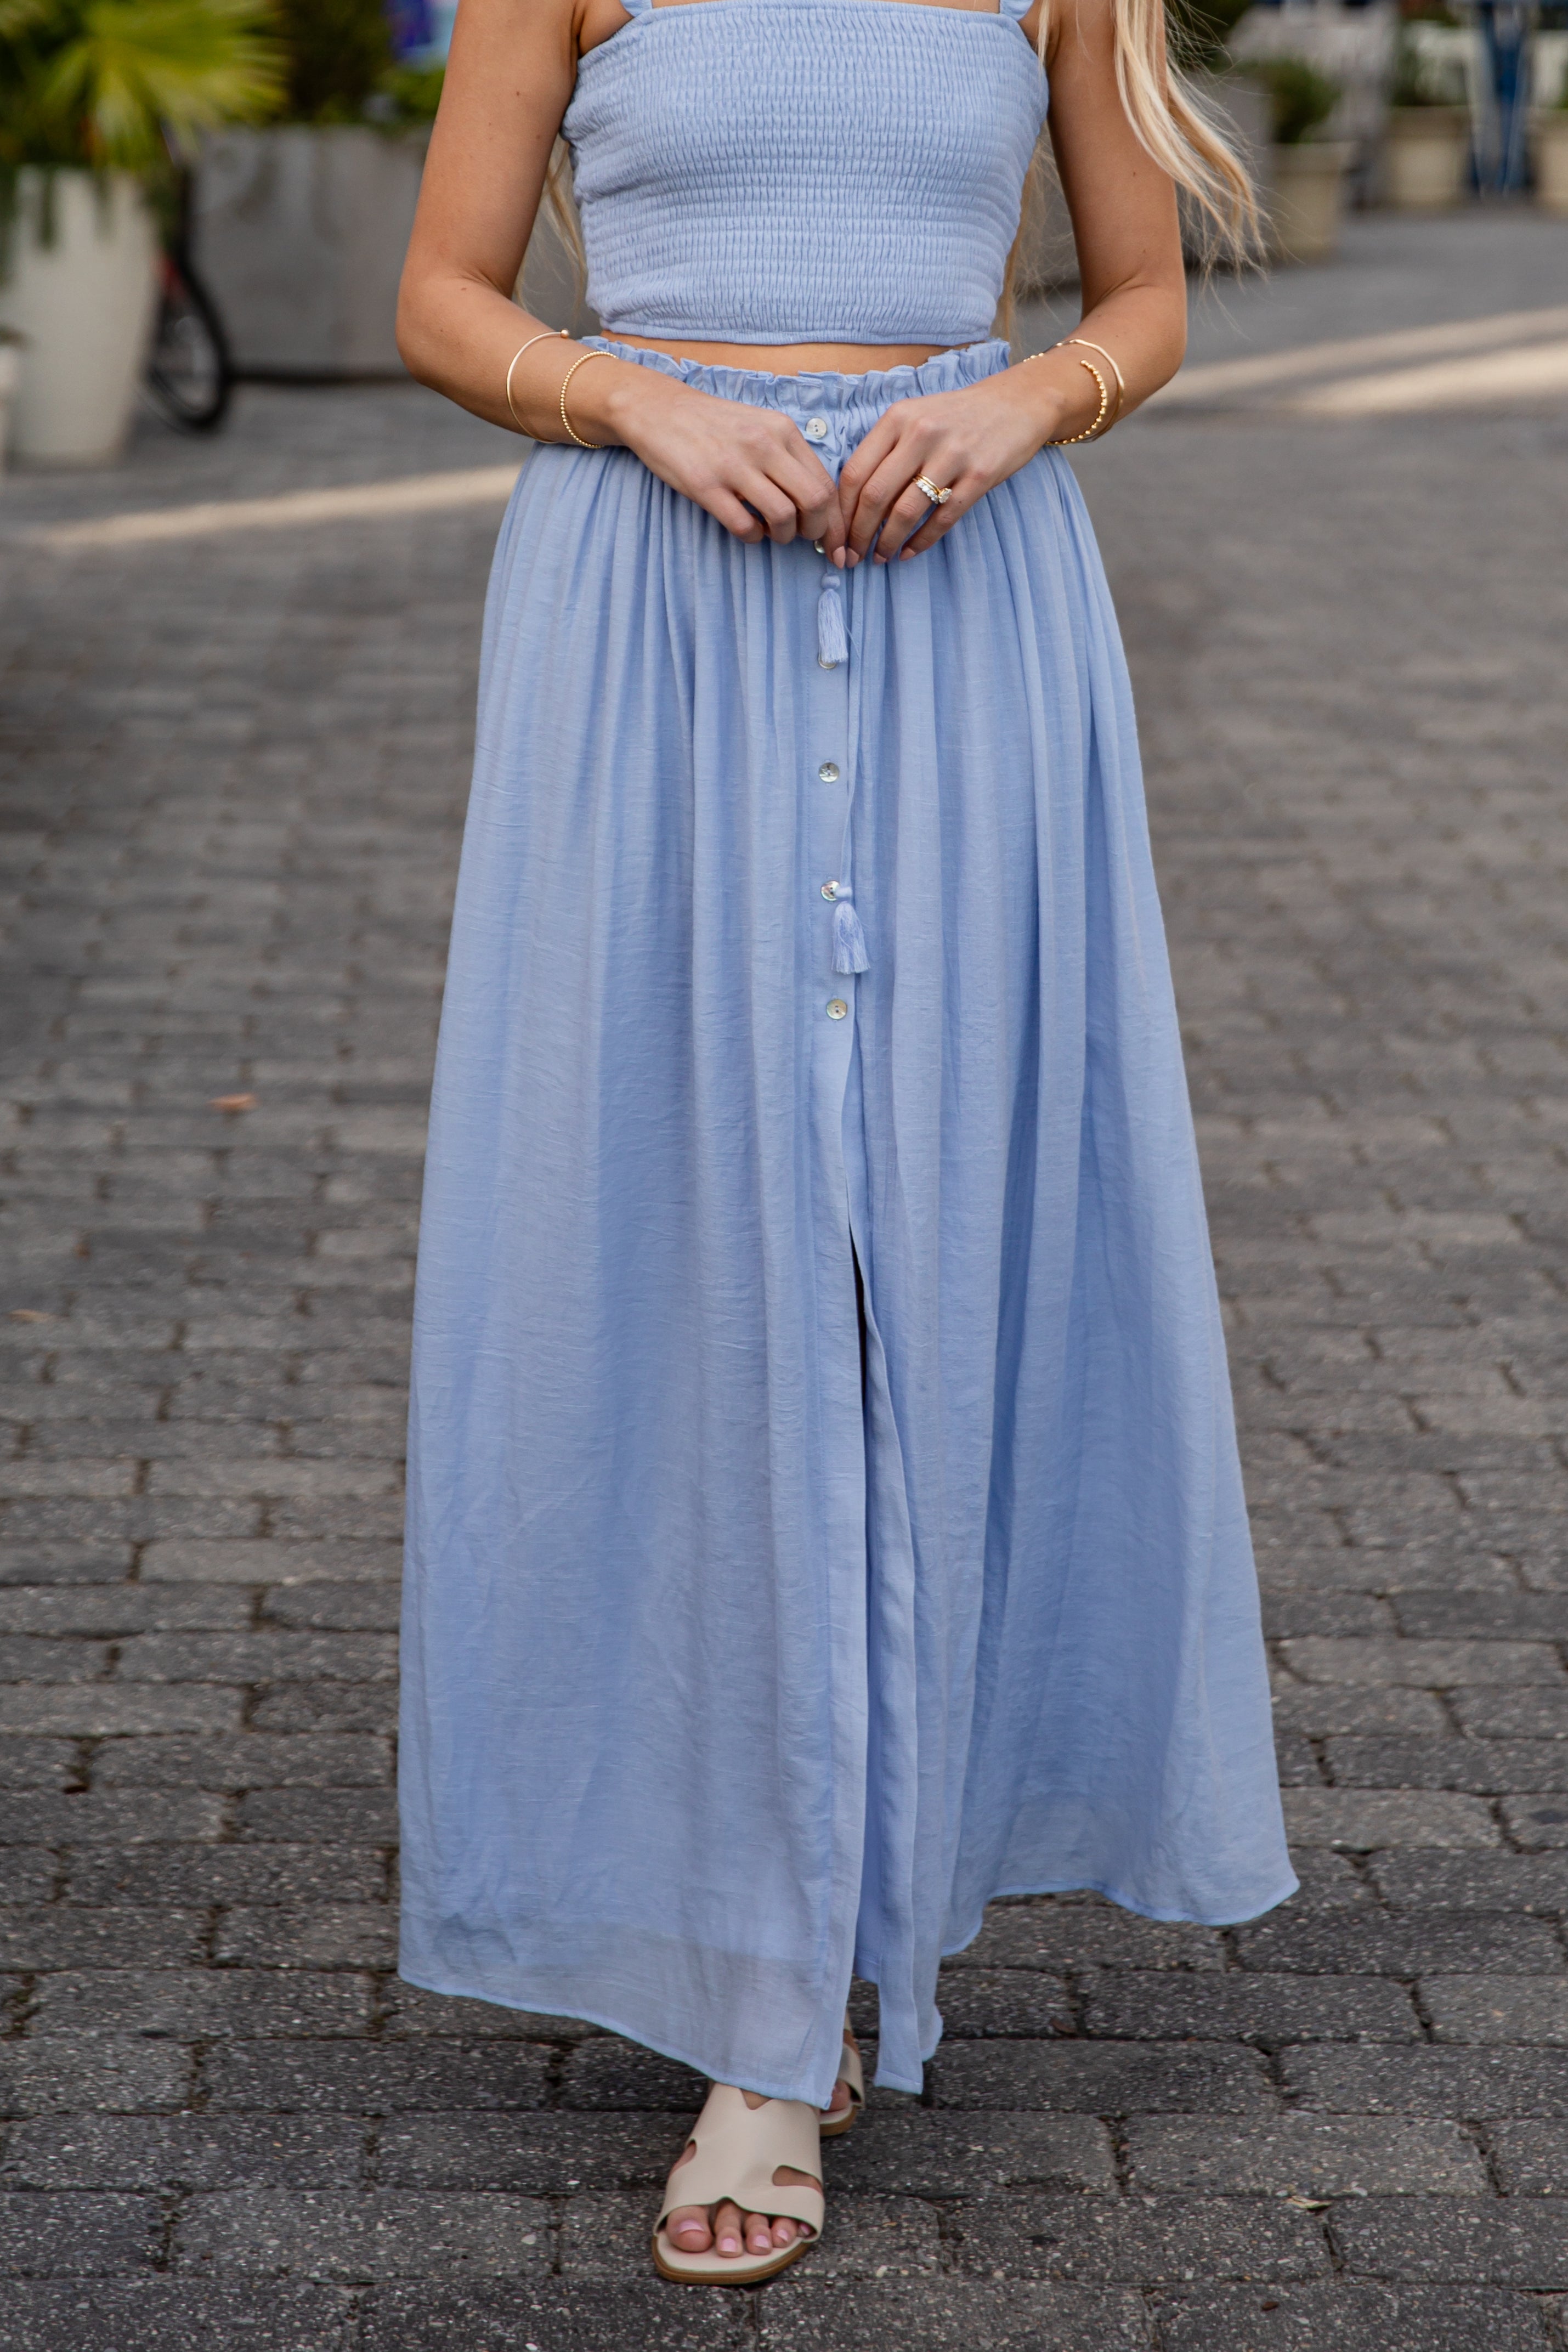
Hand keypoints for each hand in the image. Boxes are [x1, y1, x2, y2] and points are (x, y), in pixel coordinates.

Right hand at [602, 371, 846, 556]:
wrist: (659, 409)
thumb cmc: (714, 425)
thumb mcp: (760, 427)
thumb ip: (789, 458)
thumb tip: (819, 503)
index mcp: (783, 431)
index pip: (826, 483)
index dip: (834, 520)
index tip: (832, 541)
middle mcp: (764, 445)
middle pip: (814, 501)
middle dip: (816, 531)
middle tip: (803, 537)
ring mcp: (734, 465)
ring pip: (783, 517)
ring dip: (783, 536)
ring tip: (772, 531)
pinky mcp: (706, 486)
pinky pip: (745, 527)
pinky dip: (753, 537)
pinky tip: (748, 529)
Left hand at [837, 367, 1065, 566]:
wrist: (1016, 403)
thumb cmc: (956, 417)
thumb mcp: (915, 417)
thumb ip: (885, 449)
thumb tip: (852, 501)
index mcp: (897, 418)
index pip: (854, 472)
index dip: (840, 512)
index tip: (835, 536)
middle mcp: (921, 433)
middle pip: (874, 495)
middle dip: (858, 534)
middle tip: (852, 555)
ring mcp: (952, 455)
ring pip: (906, 511)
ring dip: (887, 542)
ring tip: (880, 557)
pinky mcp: (980, 475)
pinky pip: (942, 519)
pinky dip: (921, 542)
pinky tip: (910, 552)